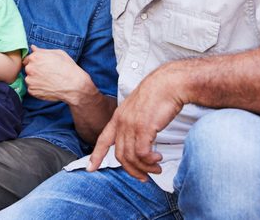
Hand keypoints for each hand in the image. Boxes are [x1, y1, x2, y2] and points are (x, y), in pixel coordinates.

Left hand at [23, 45, 90, 103]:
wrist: (74, 85)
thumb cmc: (68, 67)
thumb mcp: (58, 53)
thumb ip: (42, 51)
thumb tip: (33, 47)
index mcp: (35, 57)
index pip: (28, 59)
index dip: (36, 62)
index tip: (43, 66)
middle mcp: (30, 68)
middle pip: (28, 69)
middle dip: (35, 71)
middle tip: (47, 74)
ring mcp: (30, 80)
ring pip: (29, 79)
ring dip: (36, 80)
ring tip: (48, 81)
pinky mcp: (32, 91)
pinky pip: (32, 88)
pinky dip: (37, 88)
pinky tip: (47, 87)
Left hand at [88, 66, 185, 180]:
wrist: (168, 83)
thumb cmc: (159, 93)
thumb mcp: (139, 108)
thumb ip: (135, 122)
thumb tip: (140, 137)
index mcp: (119, 117)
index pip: (103, 139)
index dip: (96, 155)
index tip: (91, 168)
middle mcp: (122, 122)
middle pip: (119, 155)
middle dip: (132, 170)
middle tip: (144, 176)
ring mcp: (131, 125)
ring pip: (131, 157)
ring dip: (144, 167)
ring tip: (156, 168)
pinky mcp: (143, 128)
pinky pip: (142, 154)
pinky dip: (149, 161)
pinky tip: (158, 159)